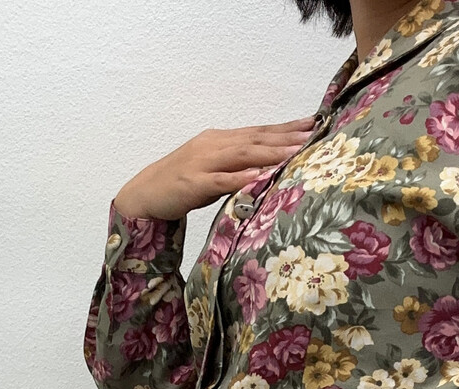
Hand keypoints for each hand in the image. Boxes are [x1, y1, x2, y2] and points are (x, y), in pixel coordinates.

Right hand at [112, 114, 319, 220]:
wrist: (146, 193)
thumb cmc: (185, 185)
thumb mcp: (216, 172)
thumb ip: (240, 168)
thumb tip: (271, 171)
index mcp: (220, 140)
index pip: (258, 131)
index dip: (285, 128)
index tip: (312, 124)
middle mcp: (213, 145)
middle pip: (255, 139)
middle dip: (285, 137)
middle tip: (312, 134)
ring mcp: (203, 162)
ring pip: (242, 155)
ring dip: (270, 153)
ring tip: (295, 152)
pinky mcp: (194, 183)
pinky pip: (222, 180)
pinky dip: (241, 177)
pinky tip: (259, 175)